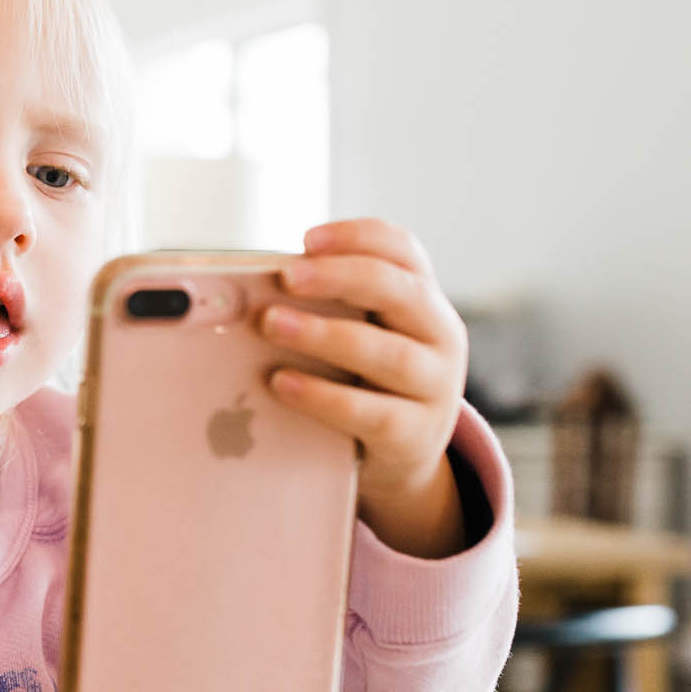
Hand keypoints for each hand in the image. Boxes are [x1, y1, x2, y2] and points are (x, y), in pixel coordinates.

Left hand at [259, 218, 471, 558]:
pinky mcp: (415, 435)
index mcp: (423, 299)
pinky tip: (282, 384)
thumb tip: (250, 287)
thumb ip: (327, 305)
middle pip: (401, 291)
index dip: (358, 236)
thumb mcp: (361, 332)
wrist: (401, 455)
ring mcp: (435, 388)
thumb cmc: (366, 378)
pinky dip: (324, 397)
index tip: (307, 239)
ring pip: (390, 355)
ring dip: (326, 335)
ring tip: (272, 324)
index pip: (403, 250)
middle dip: (341, 277)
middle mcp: (440, 336)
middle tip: (286, 276)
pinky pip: (373, 414)